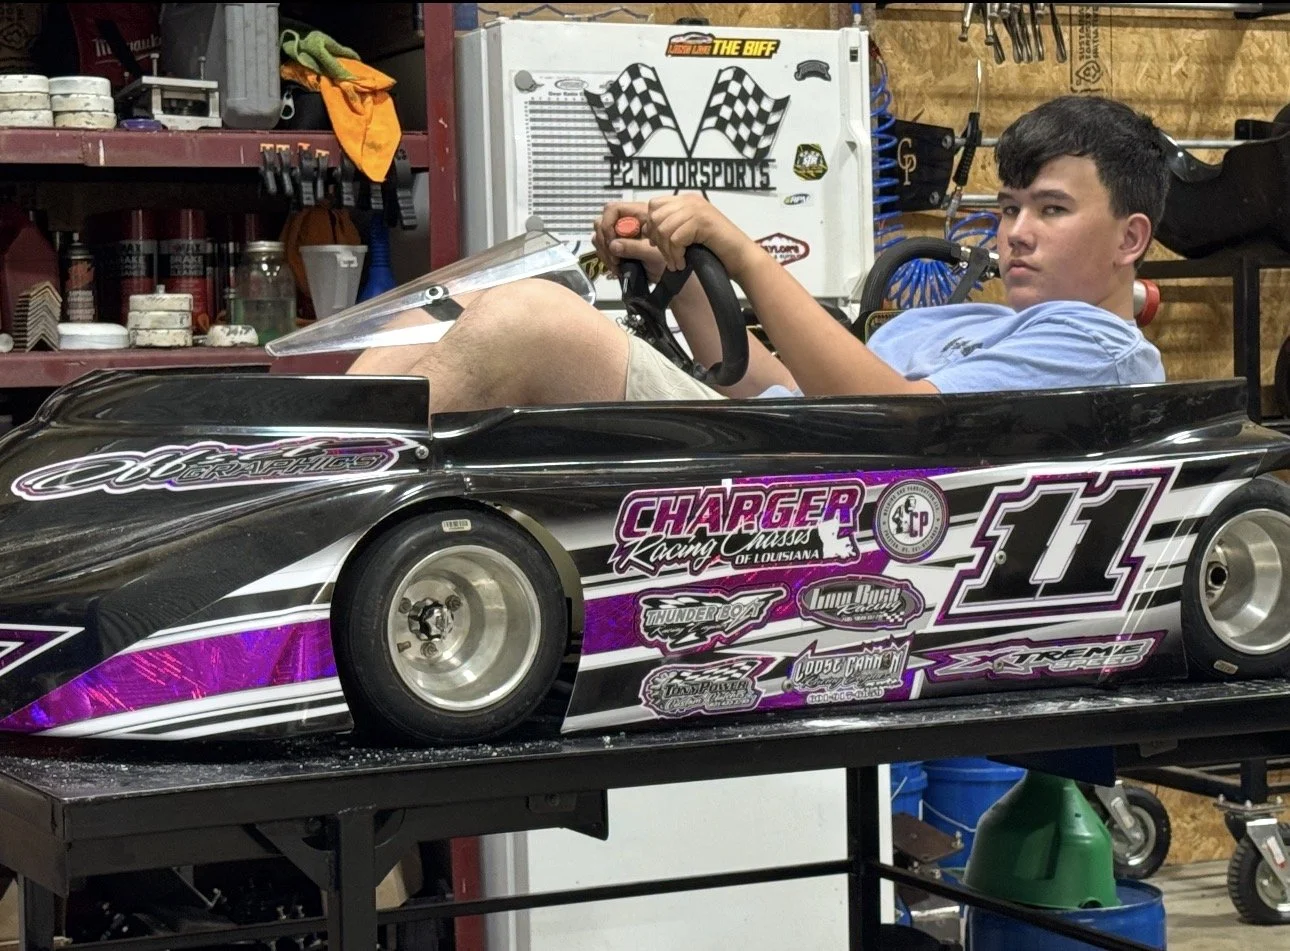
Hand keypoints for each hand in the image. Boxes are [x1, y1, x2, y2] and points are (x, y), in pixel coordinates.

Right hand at [592, 201, 666, 281]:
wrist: (672, 276)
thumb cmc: (668, 260)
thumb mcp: (653, 253)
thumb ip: (633, 247)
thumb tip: (613, 245)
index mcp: (639, 216)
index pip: (613, 210)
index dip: (608, 223)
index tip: (612, 241)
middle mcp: (627, 223)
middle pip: (602, 222)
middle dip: (604, 240)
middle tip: (614, 258)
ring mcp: (621, 236)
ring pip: (599, 237)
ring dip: (604, 252)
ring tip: (616, 265)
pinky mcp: (618, 249)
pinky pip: (603, 250)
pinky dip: (606, 260)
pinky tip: (617, 269)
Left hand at [631, 194, 754, 274]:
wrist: (741, 257)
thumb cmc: (716, 249)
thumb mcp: (688, 234)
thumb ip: (670, 227)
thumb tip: (646, 229)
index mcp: (686, 200)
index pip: (654, 205)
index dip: (652, 226)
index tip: (658, 245)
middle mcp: (691, 200)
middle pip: (655, 216)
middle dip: (658, 241)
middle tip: (669, 257)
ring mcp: (697, 209)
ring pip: (664, 228)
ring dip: (667, 251)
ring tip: (677, 263)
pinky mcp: (702, 221)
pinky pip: (675, 238)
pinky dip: (676, 255)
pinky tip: (683, 263)